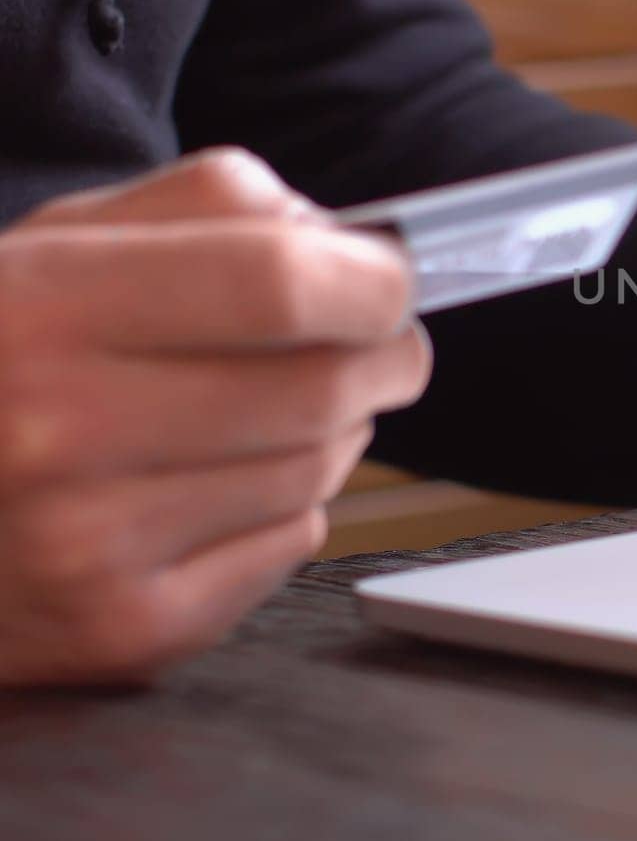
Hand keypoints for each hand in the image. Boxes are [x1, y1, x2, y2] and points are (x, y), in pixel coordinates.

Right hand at [0, 150, 429, 685]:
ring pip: (322, 469)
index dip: (372, 279)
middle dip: (383, 356)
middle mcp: (55, 435)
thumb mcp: (62, 241)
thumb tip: (352, 243)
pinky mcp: (123, 632)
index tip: (392, 279)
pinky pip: (290, 544)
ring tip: (268, 407)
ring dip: (334, 429)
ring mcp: (88, 549)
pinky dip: (285, 504)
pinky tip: (214, 482)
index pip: (281, 284)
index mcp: (40, 310)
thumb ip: (212, 208)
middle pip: (324, 387)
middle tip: (377, 343)